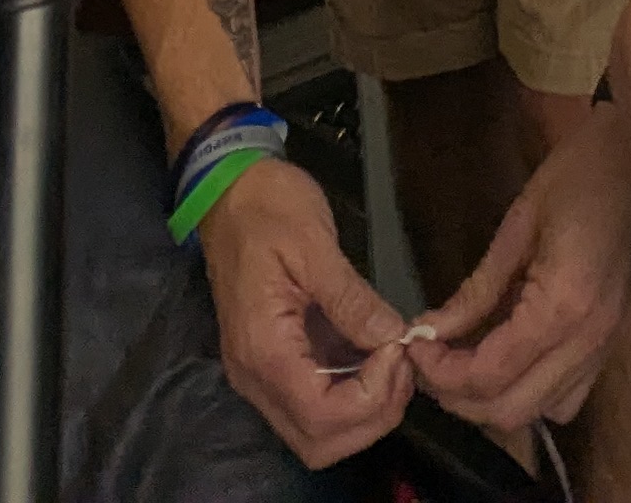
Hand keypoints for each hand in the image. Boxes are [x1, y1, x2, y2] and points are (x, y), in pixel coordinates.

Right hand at [195, 158, 413, 466]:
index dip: (371, 397)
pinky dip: (352, 392)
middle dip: (373, 416)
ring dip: (365, 410)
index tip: (397, 348)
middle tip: (402, 362)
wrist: (228, 187)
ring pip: (317, 431)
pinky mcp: (274, 360)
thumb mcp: (314, 245)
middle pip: (319, 441)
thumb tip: (394, 338)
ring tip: (394, 358)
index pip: (322, 416)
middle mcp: (256, 375)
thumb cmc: (268, 207)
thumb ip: (352, 300)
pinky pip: (314, 400)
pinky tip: (376, 352)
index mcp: (263, 349)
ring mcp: (261, 372)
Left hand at [409, 105, 630, 436]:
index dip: (441, 372)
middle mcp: (589, 341)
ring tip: (462, 363)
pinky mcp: (612, 340)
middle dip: (459, 397)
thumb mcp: (518, 225)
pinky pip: (568, 393)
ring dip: (494, 401)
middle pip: (512, 410)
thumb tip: (429, 332)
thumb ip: (475, 290)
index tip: (413, 349)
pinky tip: (507, 358)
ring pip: (541, 411)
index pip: (490, 373)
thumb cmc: (581, 173)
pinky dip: (530, 391)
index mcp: (563, 307)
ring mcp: (607, 345)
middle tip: (430, 362)